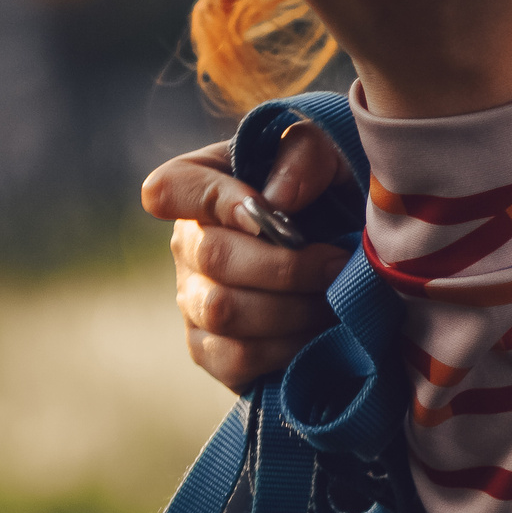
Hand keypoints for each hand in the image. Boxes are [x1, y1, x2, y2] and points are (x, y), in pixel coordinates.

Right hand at [142, 124, 353, 393]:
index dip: (214, 201)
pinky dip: (285, 348)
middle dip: (287, 266)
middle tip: (337, 264)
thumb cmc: (327, 196)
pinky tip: (316, 333)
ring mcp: (192, 301)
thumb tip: (277, 201)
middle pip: (214, 256)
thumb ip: (302, 155)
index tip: (265, 211)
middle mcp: (186, 245)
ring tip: (334, 299)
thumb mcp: (326, 156)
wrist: (343, 256)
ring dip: (292, 308)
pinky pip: (234, 357)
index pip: (168, 189)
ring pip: (225, 310)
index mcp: (199, 187)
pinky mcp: (208, 350)